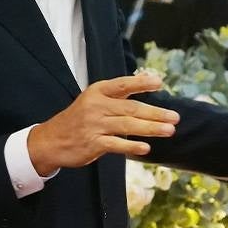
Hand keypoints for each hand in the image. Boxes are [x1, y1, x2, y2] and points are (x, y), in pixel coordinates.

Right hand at [27, 74, 178, 175]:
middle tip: (175, 117)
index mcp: (97, 91)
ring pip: (127, 125)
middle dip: (155, 113)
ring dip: (150, 128)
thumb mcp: (93, 100)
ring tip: (169, 130)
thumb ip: (118, 94)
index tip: (159, 82)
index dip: (141, 83)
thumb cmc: (78, 119)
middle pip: (130, 108)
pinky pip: (116, 144)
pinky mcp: (93, 143)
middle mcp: (96, 106)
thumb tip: (148, 80)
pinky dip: (131, 145)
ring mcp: (94, 125)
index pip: (122, 85)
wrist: (51, 140)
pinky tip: (146, 147)